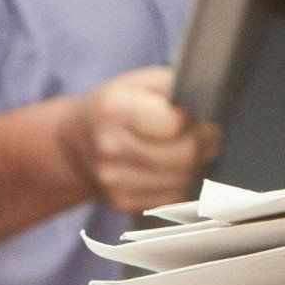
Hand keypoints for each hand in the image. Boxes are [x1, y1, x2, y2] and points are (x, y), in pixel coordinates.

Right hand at [61, 67, 219, 216]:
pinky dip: (182, 183)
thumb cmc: (114, 107)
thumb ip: (172, 84)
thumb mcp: (136, 82)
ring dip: (196, 166)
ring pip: (184, 180)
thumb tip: (209, 97)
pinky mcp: (123, 202)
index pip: (174, 123)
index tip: (198, 116)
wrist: (74, 144)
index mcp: (114, 109)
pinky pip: (174, 197)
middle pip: (184, 156)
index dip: (194, 120)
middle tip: (208, 135)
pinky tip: (173, 169)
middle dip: (205, 144)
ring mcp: (115, 180)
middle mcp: (111, 148)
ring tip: (189, 149)